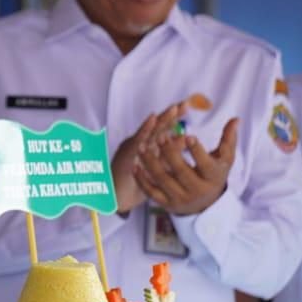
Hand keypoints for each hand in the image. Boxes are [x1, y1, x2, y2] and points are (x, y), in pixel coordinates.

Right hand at [112, 96, 202, 213]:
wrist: (114, 198)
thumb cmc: (135, 183)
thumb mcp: (157, 167)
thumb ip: (169, 152)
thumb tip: (186, 139)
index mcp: (148, 146)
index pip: (163, 129)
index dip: (174, 118)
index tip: (187, 105)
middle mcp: (140, 143)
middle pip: (158, 127)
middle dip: (171, 115)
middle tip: (185, 103)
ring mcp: (132, 147)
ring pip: (149, 130)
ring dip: (162, 119)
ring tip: (174, 109)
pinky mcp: (126, 154)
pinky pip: (137, 140)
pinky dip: (145, 129)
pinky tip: (152, 119)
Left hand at [135, 116, 238, 215]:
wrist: (206, 205)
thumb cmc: (214, 174)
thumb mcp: (224, 159)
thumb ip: (228, 139)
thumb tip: (235, 119)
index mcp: (212, 178)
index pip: (205, 165)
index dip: (197, 151)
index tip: (188, 135)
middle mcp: (197, 190)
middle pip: (181, 171)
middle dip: (170, 153)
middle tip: (161, 136)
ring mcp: (181, 198)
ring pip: (163, 180)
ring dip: (151, 163)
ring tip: (142, 147)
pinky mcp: (167, 204)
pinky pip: (152, 193)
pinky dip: (142, 180)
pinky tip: (136, 166)